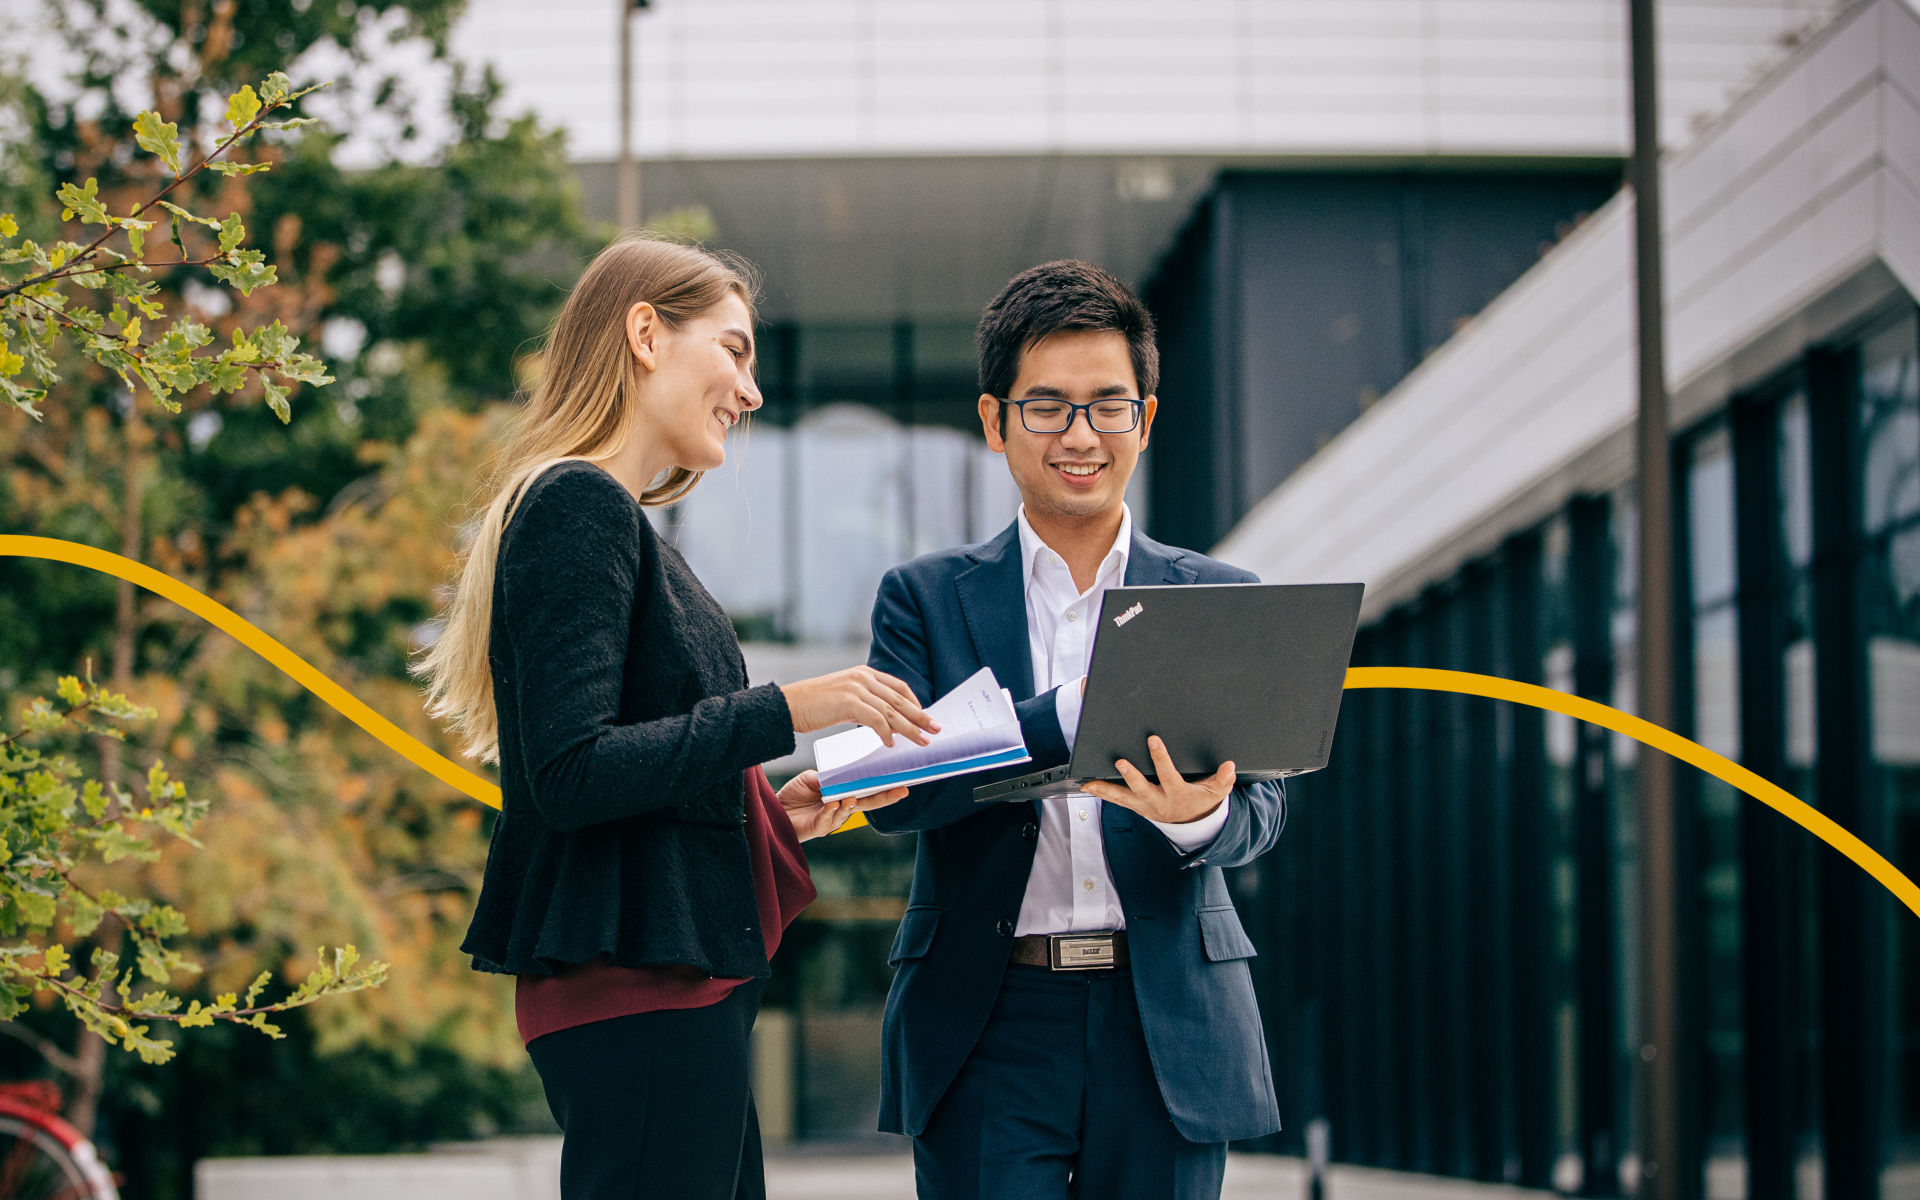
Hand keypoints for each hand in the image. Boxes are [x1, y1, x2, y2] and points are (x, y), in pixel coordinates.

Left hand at [776, 770, 908, 840]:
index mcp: (842, 795)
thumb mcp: (811, 779)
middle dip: (885, 797)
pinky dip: (830, 811)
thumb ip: (826, 778)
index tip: (901, 780)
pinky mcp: (819, 827)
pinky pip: (828, 819)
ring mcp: (832, 819)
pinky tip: (832, 804)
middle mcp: (841, 808)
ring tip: (852, 798)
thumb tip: (838, 777)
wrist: (773, 809)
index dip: (883, 786)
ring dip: (851, 805)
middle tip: (901, 790)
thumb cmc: (793, 795)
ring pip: (848, 812)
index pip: (867, 790)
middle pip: (867, 803)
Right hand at [780, 667, 939, 745]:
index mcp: (864, 673)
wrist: (788, 705)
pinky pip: (876, 720)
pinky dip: (886, 734)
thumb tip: (889, 722)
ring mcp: (856, 688)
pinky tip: (891, 745)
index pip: (899, 686)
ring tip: (922, 741)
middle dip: (921, 716)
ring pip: (892, 711)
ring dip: (910, 728)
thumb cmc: (815, 705)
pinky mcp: (849, 702)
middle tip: (936, 729)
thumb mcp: (844, 697)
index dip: (915, 702)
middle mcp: (863, 677)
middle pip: (900, 699)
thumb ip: (866, 702)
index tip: (925, 717)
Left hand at [1081, 735, 1233, 824]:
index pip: (1168, 775)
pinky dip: (1102, 793)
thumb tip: (1229, 766)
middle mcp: (1158, 802)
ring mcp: (1145, 806)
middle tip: (1120, 762)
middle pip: (1142, 789)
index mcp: (1178, 794)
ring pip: (1123, 798)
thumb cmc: (1202, 801)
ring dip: (1107, 789)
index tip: (1153, 739)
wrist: (1192, 823)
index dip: (1160, 758)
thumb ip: (1223, 779)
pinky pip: (1117, 800)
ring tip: (1091, 782)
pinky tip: (1088, 786)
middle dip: (1131, 776)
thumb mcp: (1217, 792)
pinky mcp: (1136, 806)